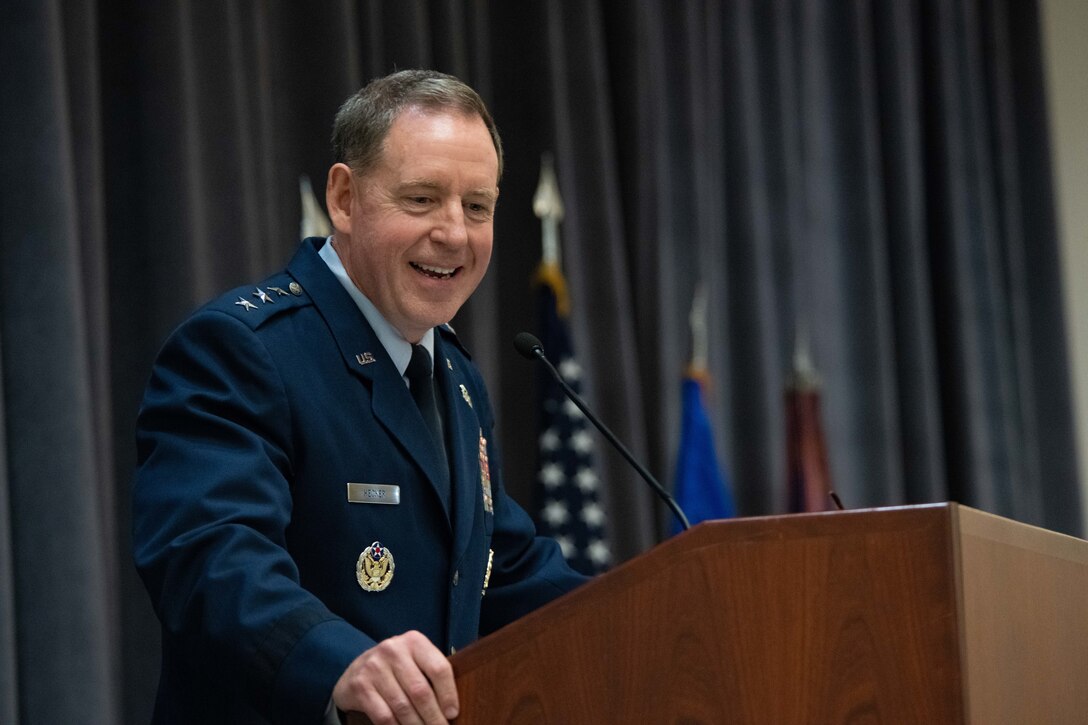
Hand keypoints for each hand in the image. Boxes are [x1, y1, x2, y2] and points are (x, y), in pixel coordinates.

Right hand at [333, 631, 458, 723]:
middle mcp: (393, 650)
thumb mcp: (414, 660)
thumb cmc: (395, 668)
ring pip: (403, 706)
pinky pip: (384, 716)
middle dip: (434, 716)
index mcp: (414, 641)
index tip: (452, 713)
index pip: (438, 669)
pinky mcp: (360, 686)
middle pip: (421, 691)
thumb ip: (431, 674)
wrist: (356, 669)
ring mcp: (374, 667)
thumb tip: (452, 708)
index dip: (448, 694)